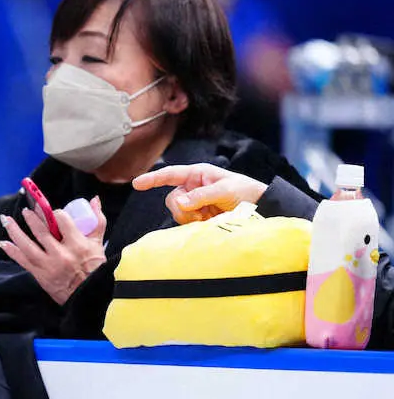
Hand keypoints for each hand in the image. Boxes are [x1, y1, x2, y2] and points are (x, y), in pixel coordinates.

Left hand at [0, 197, 107, 305]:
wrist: (89, 295)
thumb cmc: (94, 267)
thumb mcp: (98, 243)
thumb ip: (97, 220)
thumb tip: (93, 200)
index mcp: (77, 244)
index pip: (62, 221)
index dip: (55, 213)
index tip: (52, 212)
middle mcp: (61, 254)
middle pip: (42, 232)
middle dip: (32, 218)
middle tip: (26, 210)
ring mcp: (48, 265)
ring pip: (27, 245)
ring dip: (15, 231)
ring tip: (7, 220)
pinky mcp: (40, 275)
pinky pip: (23, 261)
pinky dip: (12, 251)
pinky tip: (3, 243)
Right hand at [132, 164, 267, 224]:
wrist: (261, 208)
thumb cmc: (246, 191)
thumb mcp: (226, 190)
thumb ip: (201, 195)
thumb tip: (179, 203)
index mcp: (198, 174)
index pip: (170, 175)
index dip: (152, 179)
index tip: (136, 184)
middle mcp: (192, 187)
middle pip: (172, 199)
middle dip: (184, 209)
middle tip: (201, 215)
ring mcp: (194, 203)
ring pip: (177, 212)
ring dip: (191, 218)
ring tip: (209, 217)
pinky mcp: (197, 217)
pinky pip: (185, 222)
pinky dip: (195, 224)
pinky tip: (209, 222)